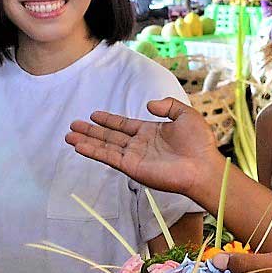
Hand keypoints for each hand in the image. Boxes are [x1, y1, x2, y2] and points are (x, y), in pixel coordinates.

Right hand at [66, 97, 225, 199]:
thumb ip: (168, 106)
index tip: (93, 115)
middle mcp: (139, 145)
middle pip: (109, 136)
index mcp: (150, 132)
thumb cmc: (199, 143)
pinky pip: (109, 158)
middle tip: (72, 125)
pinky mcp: (132, 168)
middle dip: (91, 131)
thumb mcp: (185, 114)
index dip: (108, 120)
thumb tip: (148, 104)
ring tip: (68, 136)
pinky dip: (93, 152)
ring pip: (105, 146)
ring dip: (87, 141)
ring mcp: (134, 157)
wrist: (203, 166)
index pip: (123, 125)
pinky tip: (80, 147)